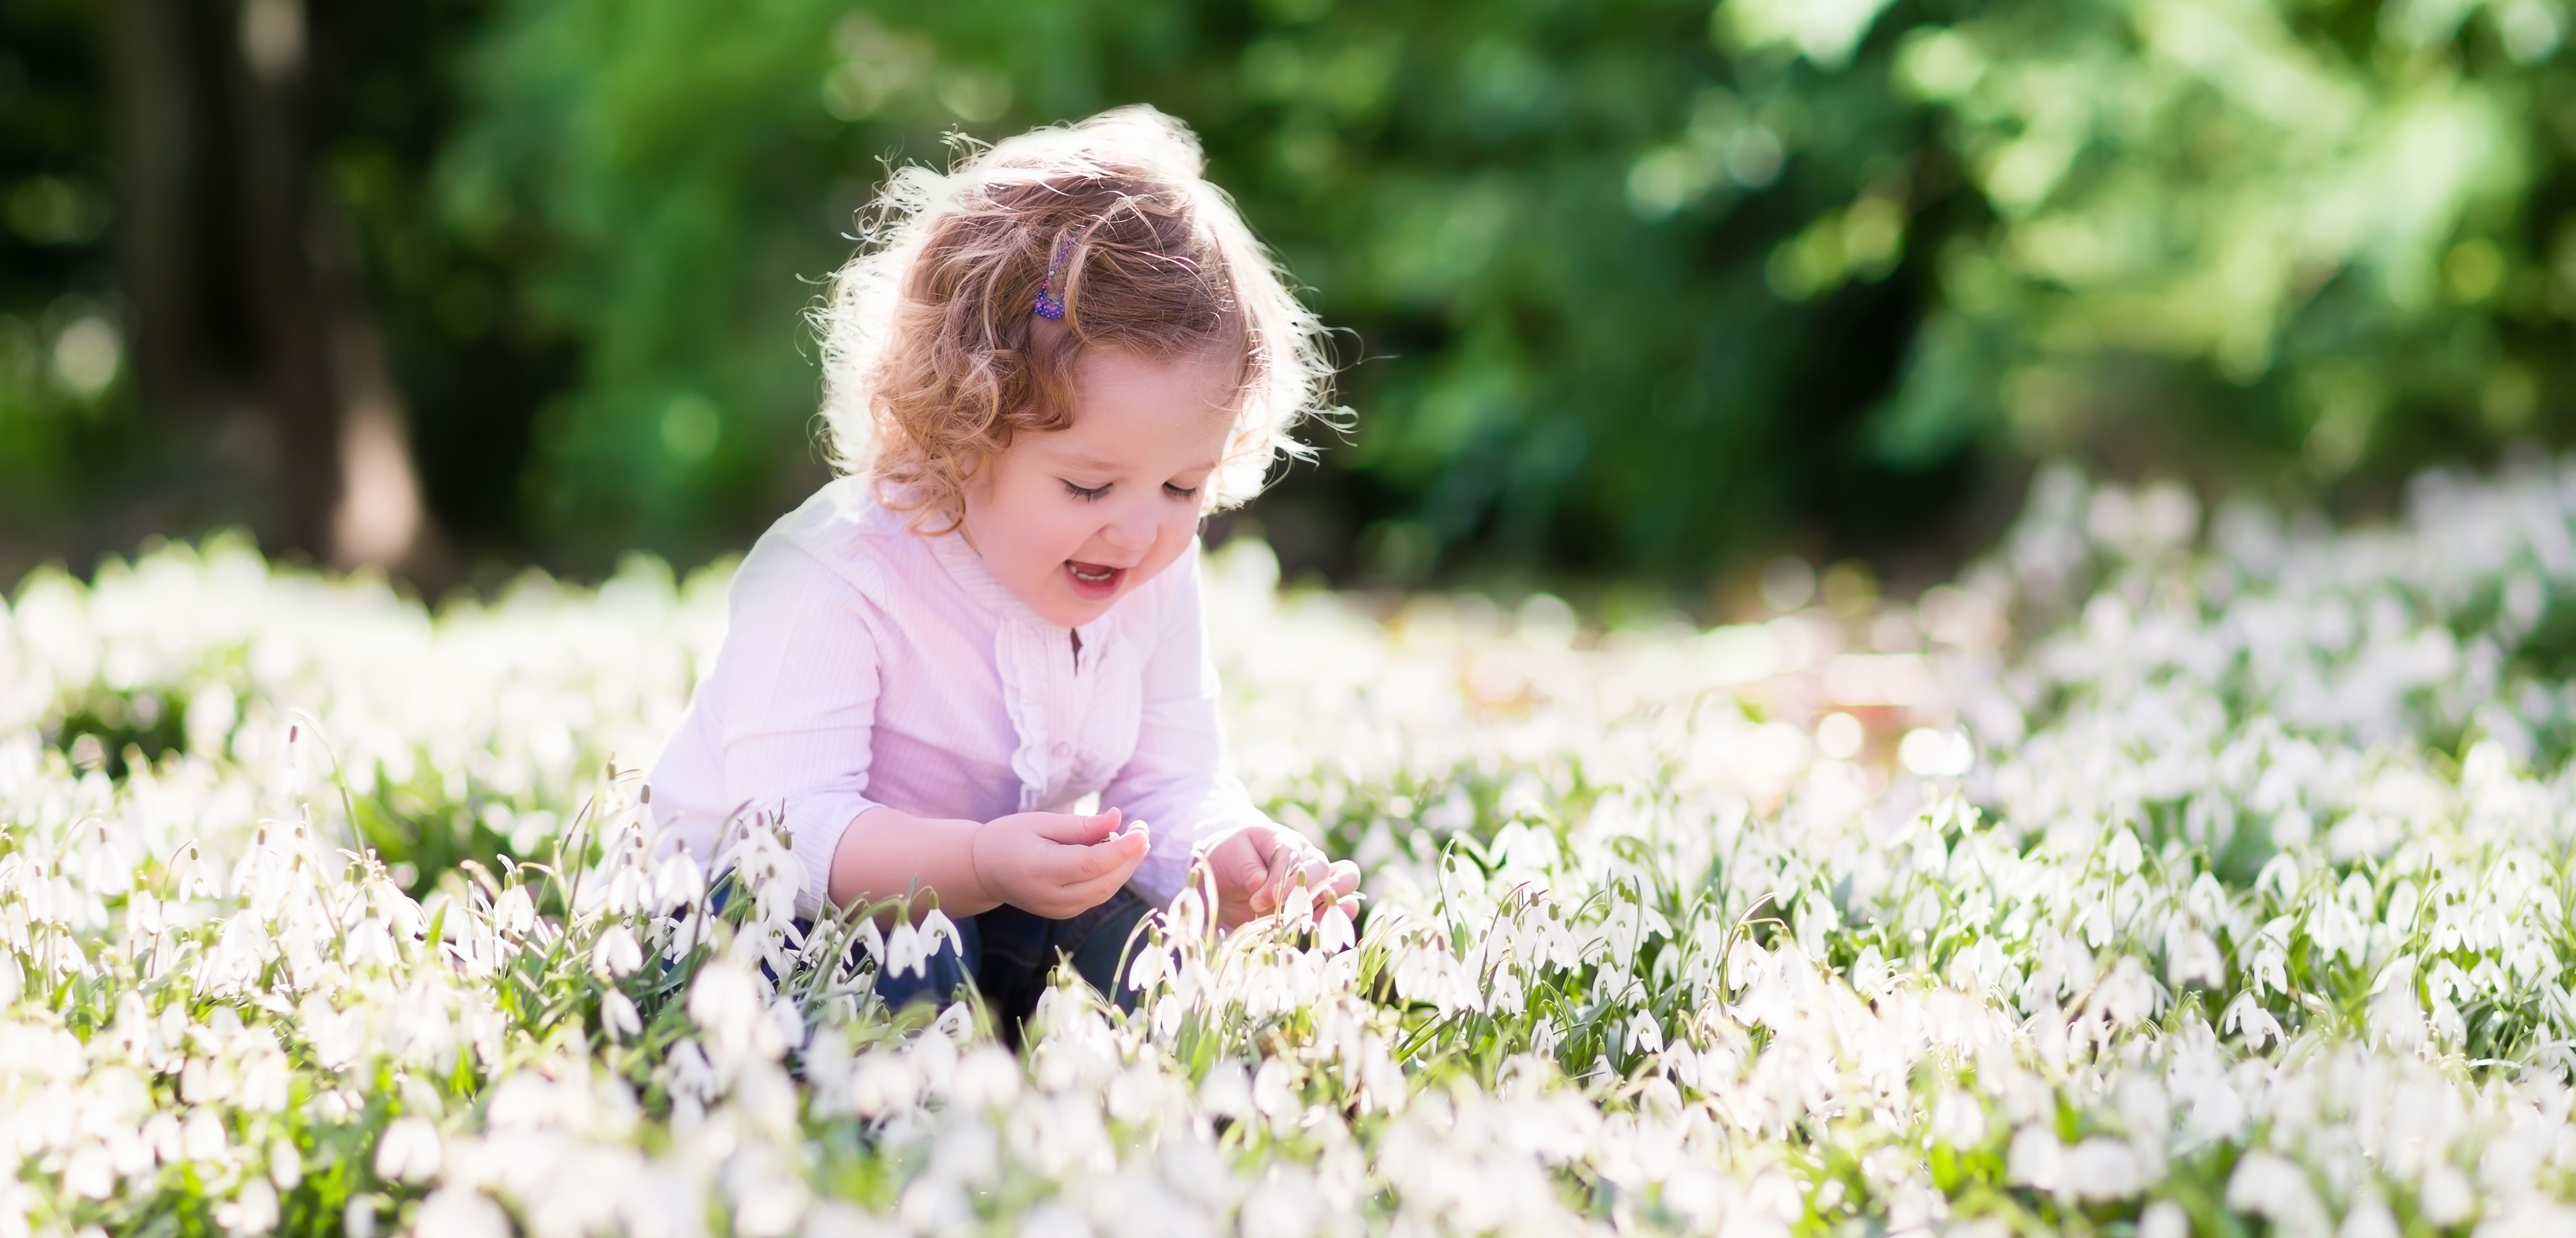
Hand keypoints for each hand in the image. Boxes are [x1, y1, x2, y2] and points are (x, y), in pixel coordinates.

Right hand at [968, 807, 1148, 919]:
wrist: (983, 870)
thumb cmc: (1010, 838)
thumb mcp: (1040, 822)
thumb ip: (1080, 825)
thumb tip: (1118, 818)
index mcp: (1039, 870)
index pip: (1090, 865)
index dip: (1121, 850)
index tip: (1141, 832)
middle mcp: (1049, 897)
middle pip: (1103, 883)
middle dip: (1129, 858)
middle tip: (1142, 830)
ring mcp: (1057, 909)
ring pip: (1103, 892)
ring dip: (1125, 868)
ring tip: (1137, 840)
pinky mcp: (1063, 913)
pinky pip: (1096, 896)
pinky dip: (1112, 877)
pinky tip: (1119, 856)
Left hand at [1195, 823, 1359, 930]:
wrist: (1224, 876)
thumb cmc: (1232, 857)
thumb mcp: (1234, 853)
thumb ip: (1249, 867)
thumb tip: (1260, 883)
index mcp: (1294, 845)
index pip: (1302, 861)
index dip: (1284, 883)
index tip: (1257, 900)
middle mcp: (1312, 866)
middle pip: (1342, 873)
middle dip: (1326, 890)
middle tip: (1301, 906)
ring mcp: (1316, 891)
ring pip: (1346, 895)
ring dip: (1338, 910)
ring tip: (1320, 922)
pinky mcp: (1310, 915)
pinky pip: (1331, 920)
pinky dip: (1327, 929)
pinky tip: (1315, 937)